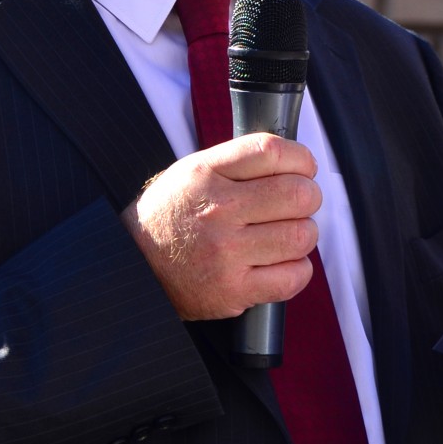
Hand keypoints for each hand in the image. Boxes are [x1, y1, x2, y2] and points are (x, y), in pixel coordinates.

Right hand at [123, 134, 319, 320]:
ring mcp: (227, 254)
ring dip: (303, 234)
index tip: (303, 168)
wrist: (135, 265)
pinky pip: (293, 277)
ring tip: (286, 233)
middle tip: (297, 203)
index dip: (301, 158)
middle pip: (297, 194)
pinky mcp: (234, 291)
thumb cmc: (172, 215)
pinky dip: (297, 269)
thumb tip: (295, 161)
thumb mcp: (192, 171)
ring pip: (301, 236)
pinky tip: (281, 262)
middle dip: (308, 197)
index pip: (272, 152)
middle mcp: (218, 212)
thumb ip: (239, 161)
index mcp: (206, 174)